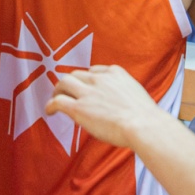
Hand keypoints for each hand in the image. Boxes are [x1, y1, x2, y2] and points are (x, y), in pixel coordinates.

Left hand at [45, 65, 169, 150]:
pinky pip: (58, 101)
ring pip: (64, 82)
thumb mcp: (137, 94)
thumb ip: (125, 93)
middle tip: (67, 92)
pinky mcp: (79, 107)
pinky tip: (49, 111)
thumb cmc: (145, 117)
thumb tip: (121, 104)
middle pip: (77, 74)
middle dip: (71, 82)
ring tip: (56, 98)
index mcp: (115, 73)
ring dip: (58, 90)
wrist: (143, 125)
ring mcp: (88, 92)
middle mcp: (99, 78)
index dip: (88, 79)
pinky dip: (50, 105)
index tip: (86, 86)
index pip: (95, 70)